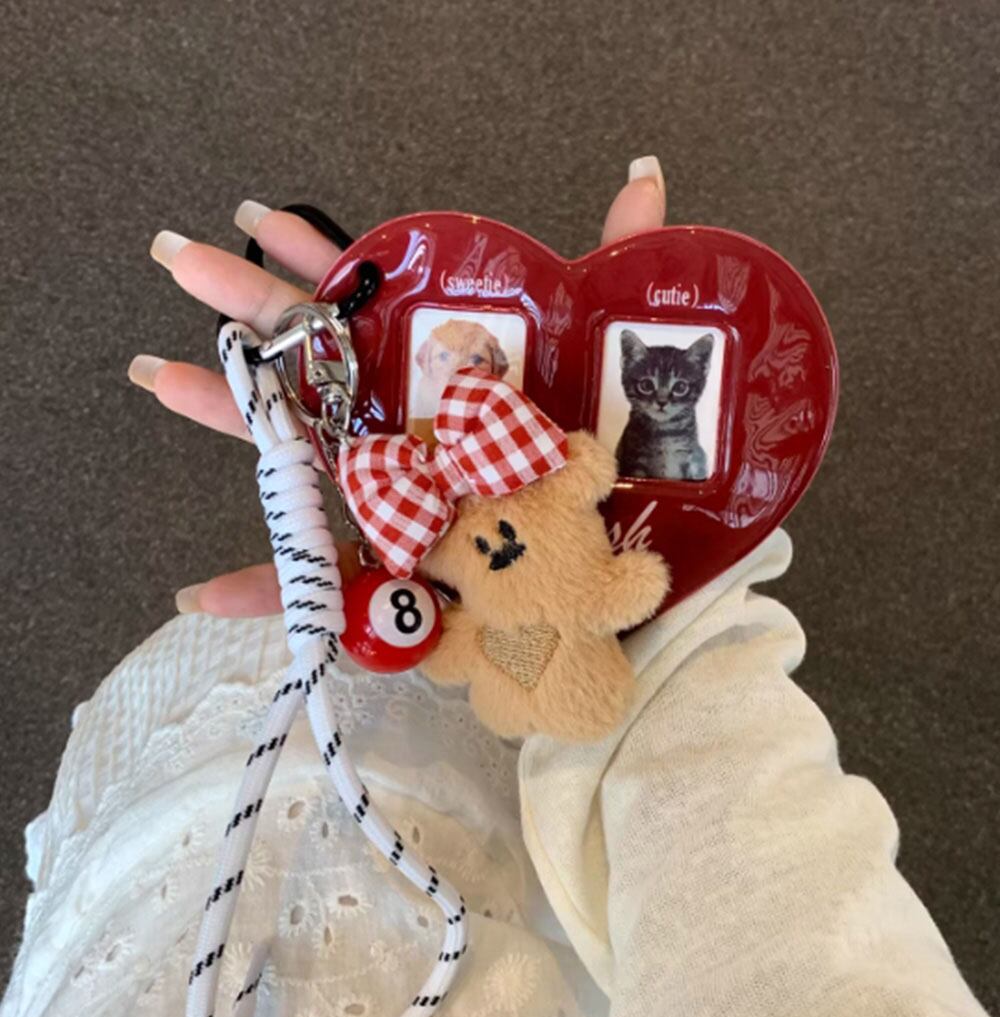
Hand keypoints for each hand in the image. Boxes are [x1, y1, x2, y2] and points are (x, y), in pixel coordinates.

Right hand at [130, 156, 666, 616]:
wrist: (622, 580)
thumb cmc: (609, 474)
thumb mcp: (612, 368)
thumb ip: (618, 279)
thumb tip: (646, 177)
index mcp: (446, 387)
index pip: (376, 315)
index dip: (323, 263)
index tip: (265, 218)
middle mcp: (406, 435)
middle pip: (315, 365)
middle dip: (250, 308)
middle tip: (181, 257)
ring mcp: (392, 502)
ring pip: (295, 455)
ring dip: (229, 418)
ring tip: (162, 376)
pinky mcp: (393, 575)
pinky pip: (320, 590)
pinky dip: (264, 594)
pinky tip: (197, 594)